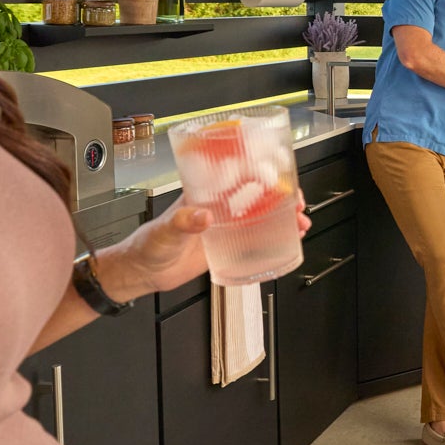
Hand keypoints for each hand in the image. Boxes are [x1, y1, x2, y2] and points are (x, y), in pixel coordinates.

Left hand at [100, 193, 311, 301]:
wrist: (145, 272)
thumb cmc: (148, 244)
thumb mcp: (166, 229)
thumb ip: (183, 221)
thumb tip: (203, 216)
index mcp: (204, 194)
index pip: (236, 175)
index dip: (261, 172)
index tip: (279, 175)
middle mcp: (218, 207)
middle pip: (256, 194)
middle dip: (281, 195)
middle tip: (296, 202)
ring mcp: (224, 226)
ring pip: (260, 216)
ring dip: (282, 218)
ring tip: (299, 224)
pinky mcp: (226, 246)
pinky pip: (255, 240)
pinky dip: (272, 239)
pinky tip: (285, 241)